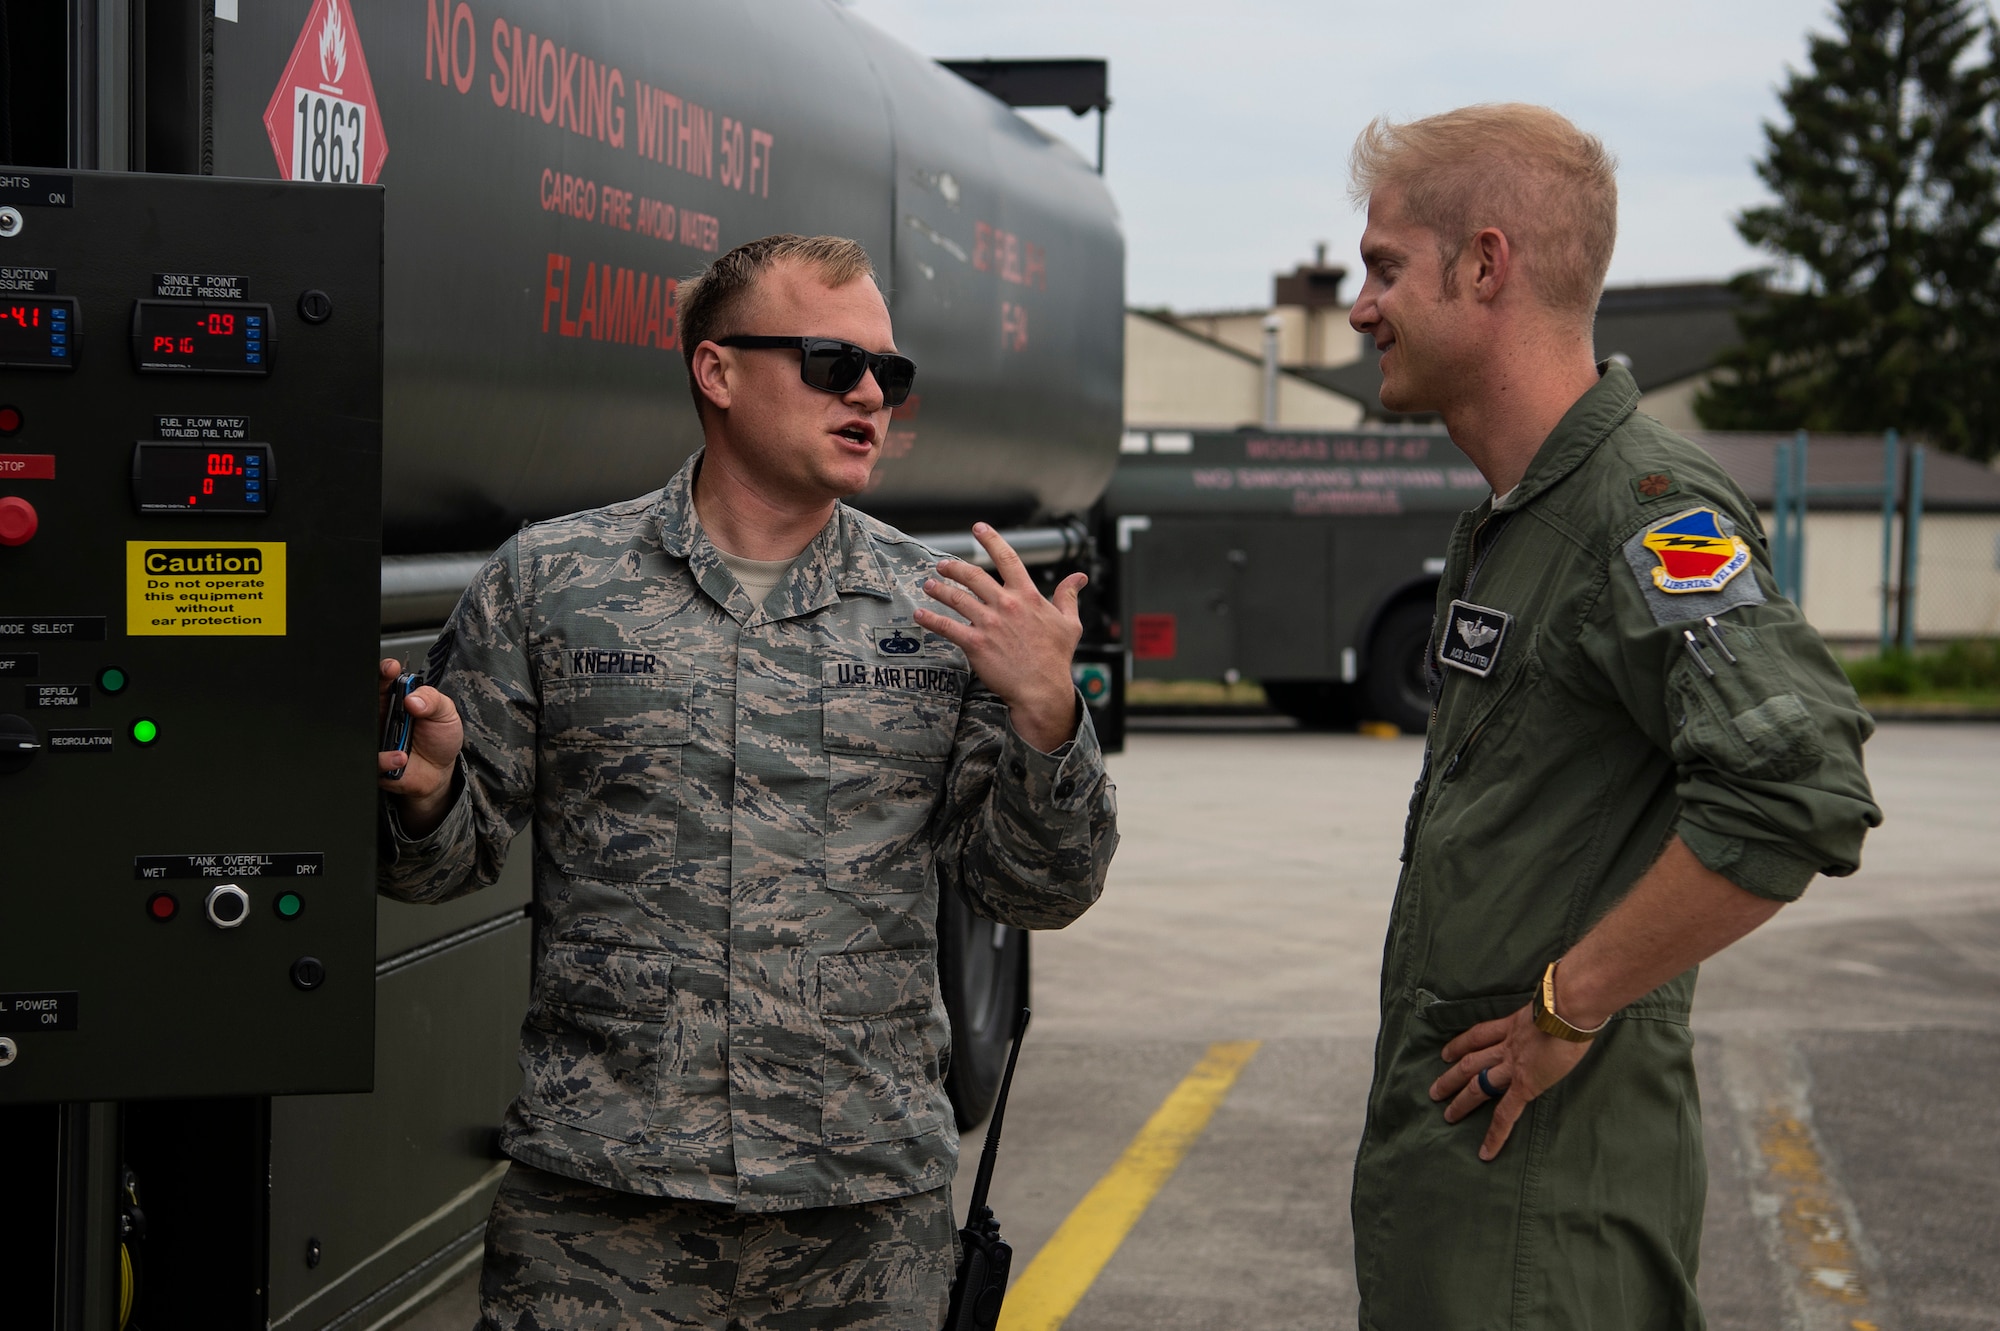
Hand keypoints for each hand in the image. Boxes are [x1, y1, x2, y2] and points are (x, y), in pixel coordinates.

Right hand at [377, 657, 463, 834]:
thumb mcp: (445, 713)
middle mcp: (382, 716)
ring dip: (380, 728)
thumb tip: (413, 698)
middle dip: (372, 692)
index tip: (391, 668)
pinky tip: (402, 757)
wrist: (439, 773)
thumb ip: (433, 700)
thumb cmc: (439, 739)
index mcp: (398, 699)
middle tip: (388, 693)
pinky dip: (386, 759)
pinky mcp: (375, 762)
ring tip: (403, 731)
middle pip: (366, 699)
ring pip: (362, 730)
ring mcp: (376, 739)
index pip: (385, 679)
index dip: (384, 671)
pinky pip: (372, 760)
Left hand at [914, 523, 1085, 752]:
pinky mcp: (975, 644)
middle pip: (973, 575)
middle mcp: (1006, 605)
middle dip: (954, 566)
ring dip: (939, 589)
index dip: (991, 540)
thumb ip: (1068, 596)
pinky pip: (947, 626)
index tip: (979, 528)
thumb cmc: (1056, 658)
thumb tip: (1079, 577)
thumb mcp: (1070, 623)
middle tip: (943, 564)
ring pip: (957, 598)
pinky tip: (920, 614)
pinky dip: (931, 619)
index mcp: (1027, 596)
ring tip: (928, 584)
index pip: (1008, 558)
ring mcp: (989, 623)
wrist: (1042, 689)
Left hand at [1429, 1006, 1593, 1160]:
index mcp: (1512, 1025)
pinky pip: (1506, 1113)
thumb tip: (1558, 1010)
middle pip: (1470, 1062)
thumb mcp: (1551, 1003)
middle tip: (1434, 1090)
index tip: (1447, 1053)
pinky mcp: (1524, 1085)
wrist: (1569, 1009)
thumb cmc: (1570, 1001)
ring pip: (1477, 1083)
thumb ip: (1547, 1010)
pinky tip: (1486, 1151)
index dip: (1461, 1044)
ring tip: (1446, 1114)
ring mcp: (1512, 1066)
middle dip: (1451, 1076)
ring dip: (1460, 1099)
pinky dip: (1495, 1134)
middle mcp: (1507, 1046)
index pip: (1480, 1035)